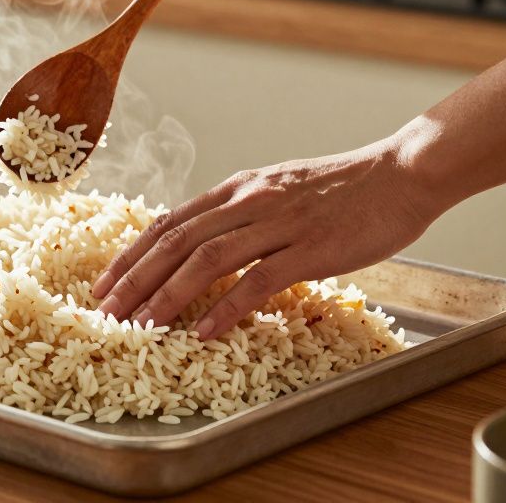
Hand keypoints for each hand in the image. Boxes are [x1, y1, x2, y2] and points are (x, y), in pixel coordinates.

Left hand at [90, 138, 445, 338]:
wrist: (402, 173)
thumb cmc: (344, 188)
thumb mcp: (279, 190)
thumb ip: (242, 213)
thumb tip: (205, 243)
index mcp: (237, 189)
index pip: (168, 223)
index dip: (131, 255)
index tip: (103, 284)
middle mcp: (248, 202)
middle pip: (175, 243)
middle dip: (134, 279)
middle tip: (105, 312)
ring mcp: (278, 224)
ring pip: (206, 260)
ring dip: (167, 295)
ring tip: (140, 325)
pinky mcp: (310, 249)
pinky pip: (258, 280)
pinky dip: (226, 308)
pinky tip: (204, 332)